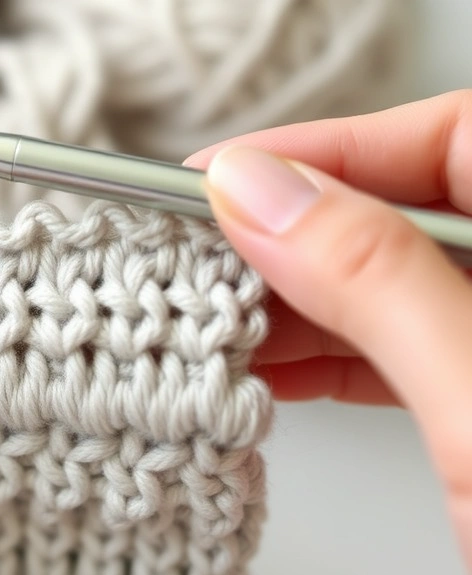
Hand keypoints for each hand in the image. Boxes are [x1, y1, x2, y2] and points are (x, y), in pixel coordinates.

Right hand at [185, 90, 471, 565]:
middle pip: (420, 208)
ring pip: (400, 284)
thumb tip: (264, 193)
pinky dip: (326, 359)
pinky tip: (262, 367)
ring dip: (298, 300)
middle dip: (299, 230)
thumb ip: (379, 284)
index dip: (334, 147)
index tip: (225, 175)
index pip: (464, 136)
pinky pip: (401, 353)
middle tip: (199, 249)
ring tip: (213, 315)